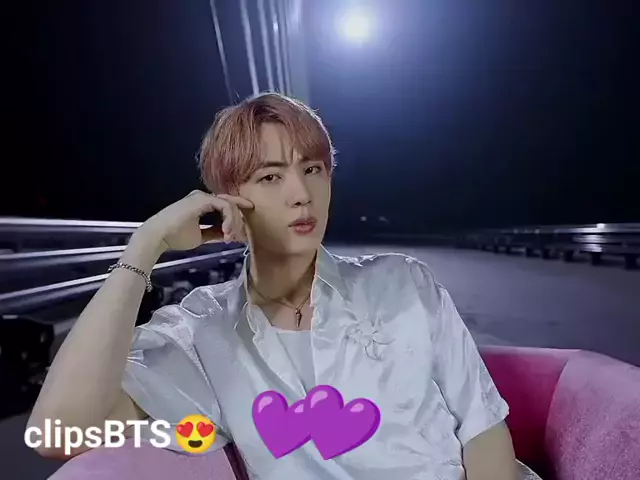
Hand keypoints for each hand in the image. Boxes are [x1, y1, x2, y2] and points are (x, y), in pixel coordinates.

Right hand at [139, 190, 253, 251]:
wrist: (158, 236)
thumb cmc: (175, 237)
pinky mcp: (202, 199)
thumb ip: (215, 232)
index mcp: (202, 204)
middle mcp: (203, 197)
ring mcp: (203, 196)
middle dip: (238, 221)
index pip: (226, 207)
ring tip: (230, 237)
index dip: (236, 219)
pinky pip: (225, 206)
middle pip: (230, 204)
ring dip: (234, 222)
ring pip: (230, 205)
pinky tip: (226, 231)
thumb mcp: (201, 236)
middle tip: (240, 238)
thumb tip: (229, 234)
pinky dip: (229, 219)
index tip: (243, 233)